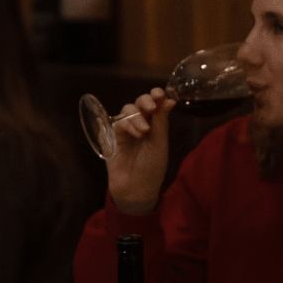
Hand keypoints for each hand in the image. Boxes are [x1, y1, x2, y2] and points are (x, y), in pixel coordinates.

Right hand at [106, 85, 174, 214]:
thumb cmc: (152, 168)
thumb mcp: (160, 143)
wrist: (136, 188)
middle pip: (139, 102)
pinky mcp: (113, 137)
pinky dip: (128, 124)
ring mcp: (126, 130)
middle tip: (151, 106)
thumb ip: (162, 121)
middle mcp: (141, 124)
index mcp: (155, 125)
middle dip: (145, 101)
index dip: (156, 95)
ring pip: (127, 110)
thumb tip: (170, 99)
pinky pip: (118, 123)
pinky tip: (136, 134)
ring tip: (144, 130)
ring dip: (137, 116)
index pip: (154, 103)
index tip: (160, 94)